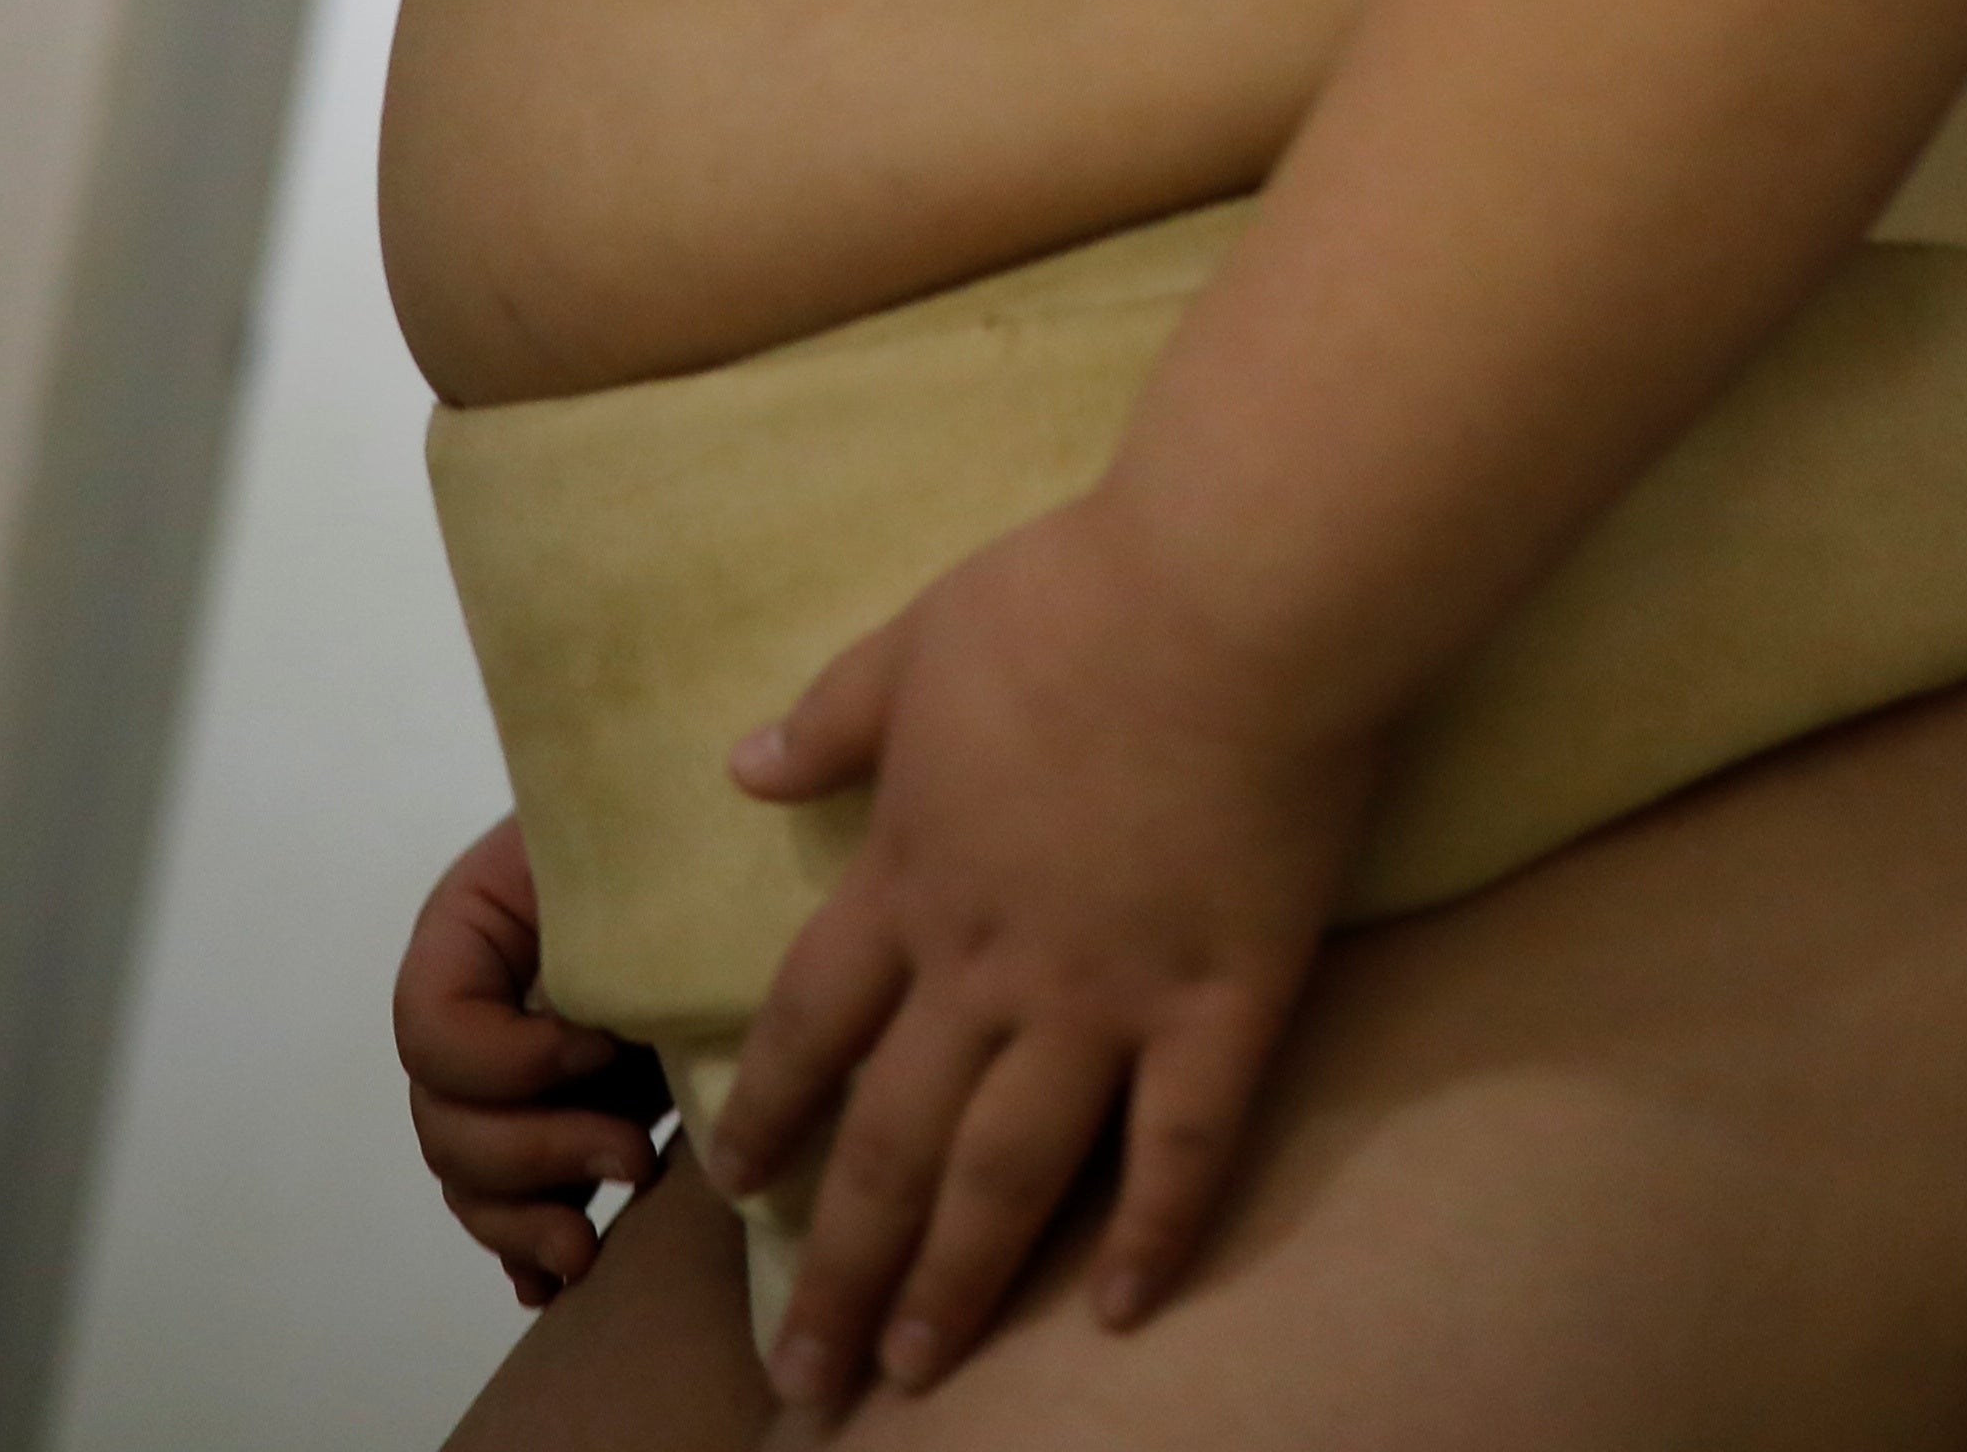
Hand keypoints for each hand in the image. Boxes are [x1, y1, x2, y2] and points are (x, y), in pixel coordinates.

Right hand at [393, 809, 661, 1309]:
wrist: (731, 842)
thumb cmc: (685, 824)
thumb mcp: (639, 842)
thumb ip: (614, 908)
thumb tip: (616, 1011)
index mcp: (470, 929)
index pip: (430, 1021)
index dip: (508, 1057)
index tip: (604, 1043)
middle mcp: (474, 1009)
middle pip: (443, 1118)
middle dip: (532, 1153)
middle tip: (634, 1153)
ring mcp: (509, 1075)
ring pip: (467, 1177)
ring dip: (521, 1221)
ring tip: (588, 1245)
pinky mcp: (556, 1118)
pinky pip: (507, 1203)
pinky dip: (523, 1250)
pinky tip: (556, 1280)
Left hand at [708, 494, 1380, 1410]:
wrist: (1234, 592)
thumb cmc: (1078, 594)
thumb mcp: (921, 636)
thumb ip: (835, 718)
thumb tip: (740, 768)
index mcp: (914, 873)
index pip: (814, 1021)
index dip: (770, 1112)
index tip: (732, 1184)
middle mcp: (990, 962)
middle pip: (890, 1138)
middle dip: (837, 1264)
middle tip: (805, 1375)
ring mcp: (1106, 995)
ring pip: (1007, 1172)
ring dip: (953, 1280)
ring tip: (916, 1371)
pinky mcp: (1223, 1000)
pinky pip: (1181, 1146)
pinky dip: (1149, 1234)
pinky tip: (1117, 1309)